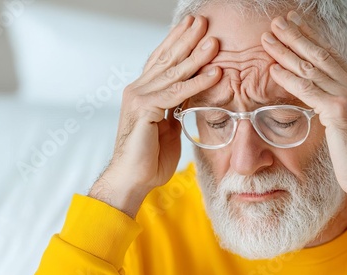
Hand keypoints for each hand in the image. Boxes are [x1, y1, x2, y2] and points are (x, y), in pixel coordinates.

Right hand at [89, 16, 220, 217]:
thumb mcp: (167, 128)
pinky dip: (198, 83)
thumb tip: (188, 100)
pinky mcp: (145, 109)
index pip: (161, 61)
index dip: (177, 43)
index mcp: (143, 92)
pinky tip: (215, 73)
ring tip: (214, 42)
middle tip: (203, 21)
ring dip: (196, 56)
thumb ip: (174, 110)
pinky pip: (177, 93)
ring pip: (173, 72)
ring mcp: (139, 98)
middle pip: (166, 59)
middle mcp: (138, 90)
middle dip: (186, 39)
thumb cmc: (148, 158)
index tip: (193, 27)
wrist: (131, 180)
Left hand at [261, 11, 346, 226]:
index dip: (311, 36)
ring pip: (310, 68)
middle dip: (296, 35)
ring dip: (286, 51)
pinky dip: (289, 78)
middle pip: (319, 54)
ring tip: (267, 38)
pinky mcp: (338, 111)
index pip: (330, 53)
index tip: (294, 22)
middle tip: (276, 21)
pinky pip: (308, 90)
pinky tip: (273, 69)